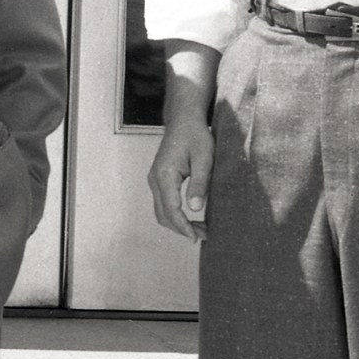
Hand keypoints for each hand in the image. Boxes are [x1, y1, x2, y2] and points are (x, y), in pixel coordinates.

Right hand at [148, 114, 213, 240]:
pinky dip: (175, 214)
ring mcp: (154, 180)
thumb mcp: (204, 158)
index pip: (171, 209)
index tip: (196, 237)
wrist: (183, 120)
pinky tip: (191, 216)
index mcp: (164, 175)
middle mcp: (155, 179)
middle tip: (203, 235)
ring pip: (161, 211)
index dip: (183, 227)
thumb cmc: (195, 135)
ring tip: (199, 229)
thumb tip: (195, 208)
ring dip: (178, 223)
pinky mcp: (159, 179)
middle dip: (182, 228)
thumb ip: (199, 183)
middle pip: (163, 215)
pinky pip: (163, 203)